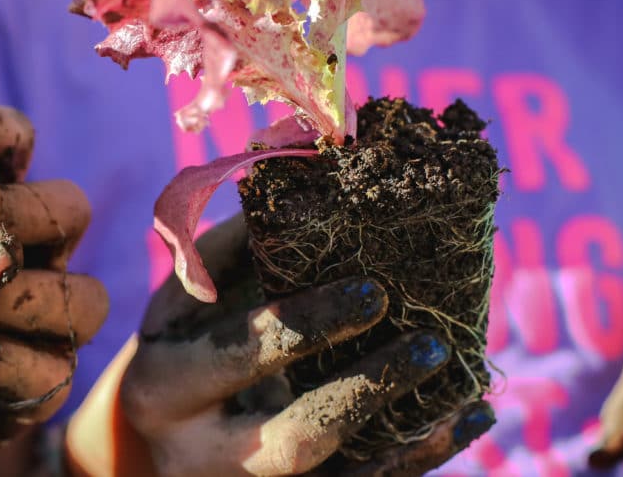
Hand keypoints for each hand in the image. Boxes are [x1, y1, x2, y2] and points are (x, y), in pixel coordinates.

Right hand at [64, 215, 493, 475]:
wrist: (157, 441)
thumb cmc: (179, 347)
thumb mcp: (183, 302)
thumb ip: (232, 250)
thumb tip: (309, 174)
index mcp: (160, 387)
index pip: (238, 356)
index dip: (307, 325)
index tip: (374, 289)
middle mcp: (198, 453)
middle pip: (292, 439)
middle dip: (364, 391)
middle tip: (427, 344)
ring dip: (405, 431)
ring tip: (459, 382)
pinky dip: (415, 456)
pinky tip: (466, 416)